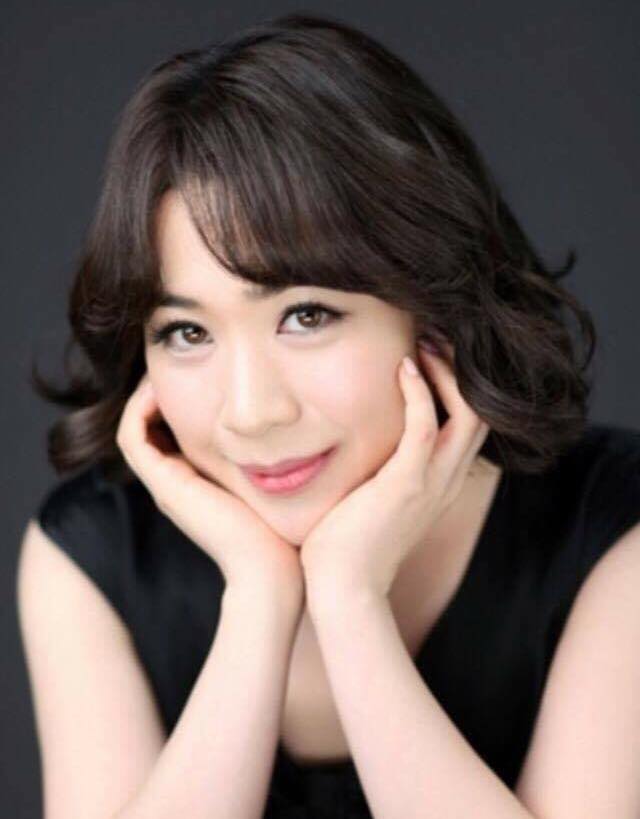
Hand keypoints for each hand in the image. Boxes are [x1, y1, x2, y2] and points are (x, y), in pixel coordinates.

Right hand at [116, 372, 303, 605]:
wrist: (275, 571)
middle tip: (186, 355)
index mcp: (204, 481)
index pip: (180, 431)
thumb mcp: (286, 480)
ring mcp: (168, 486)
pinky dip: (141, 407)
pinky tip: (163, 381)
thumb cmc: (290, 528)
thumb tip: (310, 417)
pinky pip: (134, 436)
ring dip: (149, 391)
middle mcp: (180, 483)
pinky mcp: (165, 486)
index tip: (210, 364)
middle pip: (156, 427)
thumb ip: (287, 453)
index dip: (187, 395)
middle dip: (168, 387)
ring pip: (138, 427)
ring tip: (168, 361)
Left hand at [300, 341, 489, 600]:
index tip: (429, 356)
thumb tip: (352, 448)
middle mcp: (445, 482)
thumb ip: (375, 474)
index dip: (458, 389)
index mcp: (438, 485)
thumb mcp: (371, 503)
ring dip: (448, 374)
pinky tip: (402, 368)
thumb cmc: (345, 548)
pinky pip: (427, 428)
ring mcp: (431, 483)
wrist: (342, 591)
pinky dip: (421, 393)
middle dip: (462, 373)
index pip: (467, 428)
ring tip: (425, 344)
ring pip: (468, 415)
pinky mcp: (407, 484)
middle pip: (480, 415)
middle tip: (435, 340)